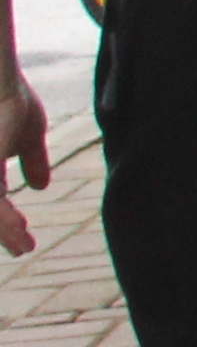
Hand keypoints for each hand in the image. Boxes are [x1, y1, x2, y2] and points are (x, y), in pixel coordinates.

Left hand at [0, 70, 42, 256]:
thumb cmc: (10, 98)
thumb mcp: (28, 135)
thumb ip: (33, 161)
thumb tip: (40, 186)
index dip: (9, 221)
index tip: (26, 236)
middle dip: (4, 231)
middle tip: (22, 249)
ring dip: (6, 232)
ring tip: (23, 246)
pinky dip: (5, 222)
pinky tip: (19, 232)